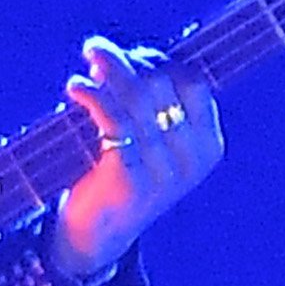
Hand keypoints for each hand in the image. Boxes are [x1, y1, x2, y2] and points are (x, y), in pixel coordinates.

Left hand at [48, 35, 222, 281]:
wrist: (99, 235)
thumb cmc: (123, 175)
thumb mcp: (152, 142)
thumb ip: (152, 105)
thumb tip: (123, 54)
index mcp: (208, 146)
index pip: (194, 83)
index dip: (160, 60)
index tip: (130, 54)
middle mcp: (192, 160)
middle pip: (163, 85)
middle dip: (128, 59)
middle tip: (96, 49)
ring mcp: (164, 171)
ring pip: (137, 98)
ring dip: (109, 68)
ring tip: (88, 55)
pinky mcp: (130, 180)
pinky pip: (112, 121)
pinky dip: (92, 96)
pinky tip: (76, 88)